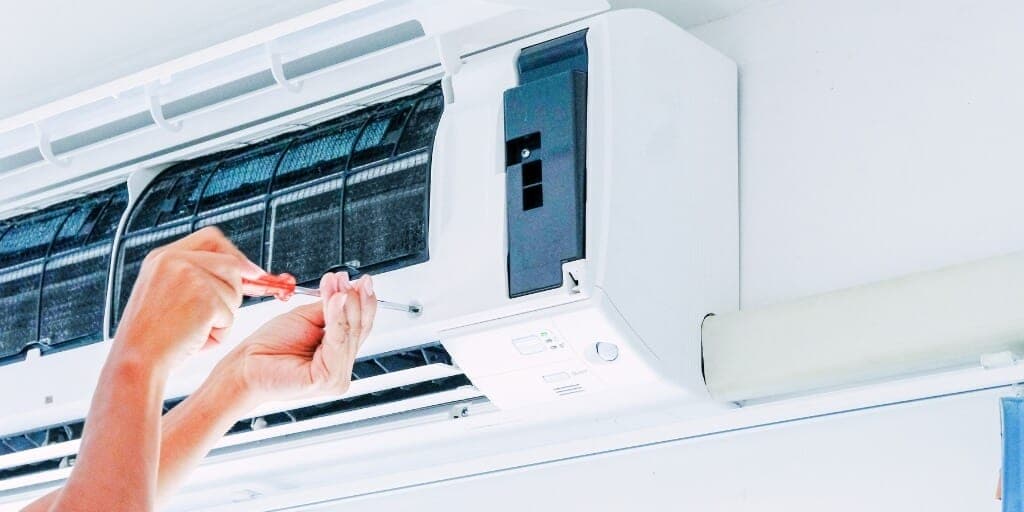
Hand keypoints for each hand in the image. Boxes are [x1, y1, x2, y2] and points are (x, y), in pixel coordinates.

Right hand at [114, 227, 262, 373]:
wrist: (135, 361)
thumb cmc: (151, 337)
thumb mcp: (165, 293)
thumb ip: (196, 275)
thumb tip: (247, 271)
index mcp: (162, 257)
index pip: (212, 238)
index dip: (235, 254)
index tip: (250, 271)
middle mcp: (174, 259)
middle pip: (231, 264)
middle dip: (233, 292)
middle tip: (213, 317)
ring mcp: (190, 276)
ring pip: (234, 291)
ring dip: (223, 317)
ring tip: (193, 330)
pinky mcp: (205, 298)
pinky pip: (230, 316)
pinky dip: (218, 334)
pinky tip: (194, 340)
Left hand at [218, 272, 377, 405]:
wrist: (245, 367)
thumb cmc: (268, 349)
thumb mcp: (305, 319)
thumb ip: (329, 310)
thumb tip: (347, 290)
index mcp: (337, 355)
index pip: (360, 326)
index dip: (364, 301)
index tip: (362, 280)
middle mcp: (341, 369)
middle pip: (359, 329)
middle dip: (354, 299)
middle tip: (346, 278)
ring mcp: (337, 377)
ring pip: (350, 333)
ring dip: (345, 304)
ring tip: (338, 284)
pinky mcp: (329, 379)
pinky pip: (338, 342)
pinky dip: (337, 318)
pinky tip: (336, 300)